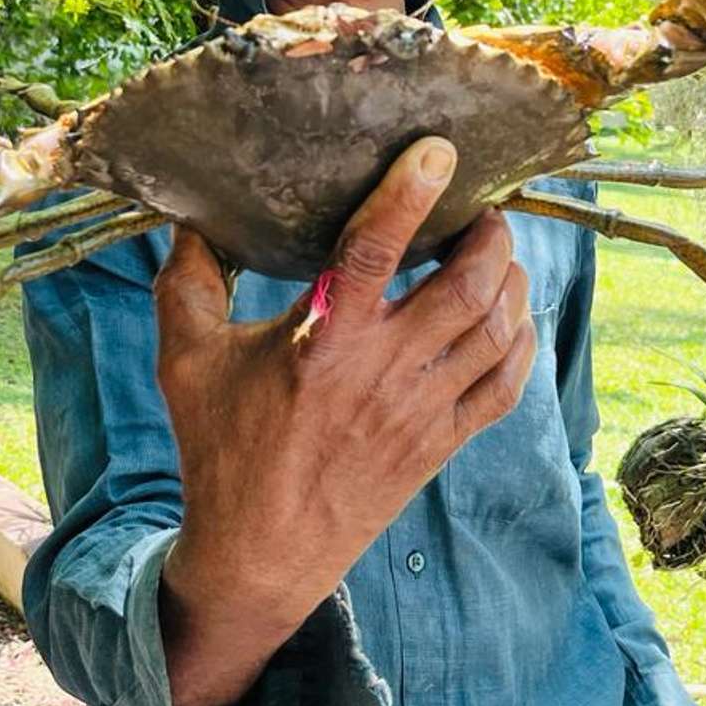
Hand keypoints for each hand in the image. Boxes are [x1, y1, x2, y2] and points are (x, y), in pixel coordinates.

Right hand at [153, 136, 535, 705]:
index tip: (439, 152)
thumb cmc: (220, 452)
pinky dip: (520, 342)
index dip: (410, 194)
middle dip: (489, 237)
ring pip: (496, 331)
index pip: (376, 252)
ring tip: (499, 252)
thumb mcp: (185, 362)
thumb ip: (186, 283)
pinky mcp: (440, 444)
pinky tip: (511, 316)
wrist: (261, 554)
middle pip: (465, 288)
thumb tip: (188, 217)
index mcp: (323, 343)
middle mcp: (383, 373)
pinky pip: (506, 386)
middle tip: (482, 209)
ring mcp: (420, 411)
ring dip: (510, 281)